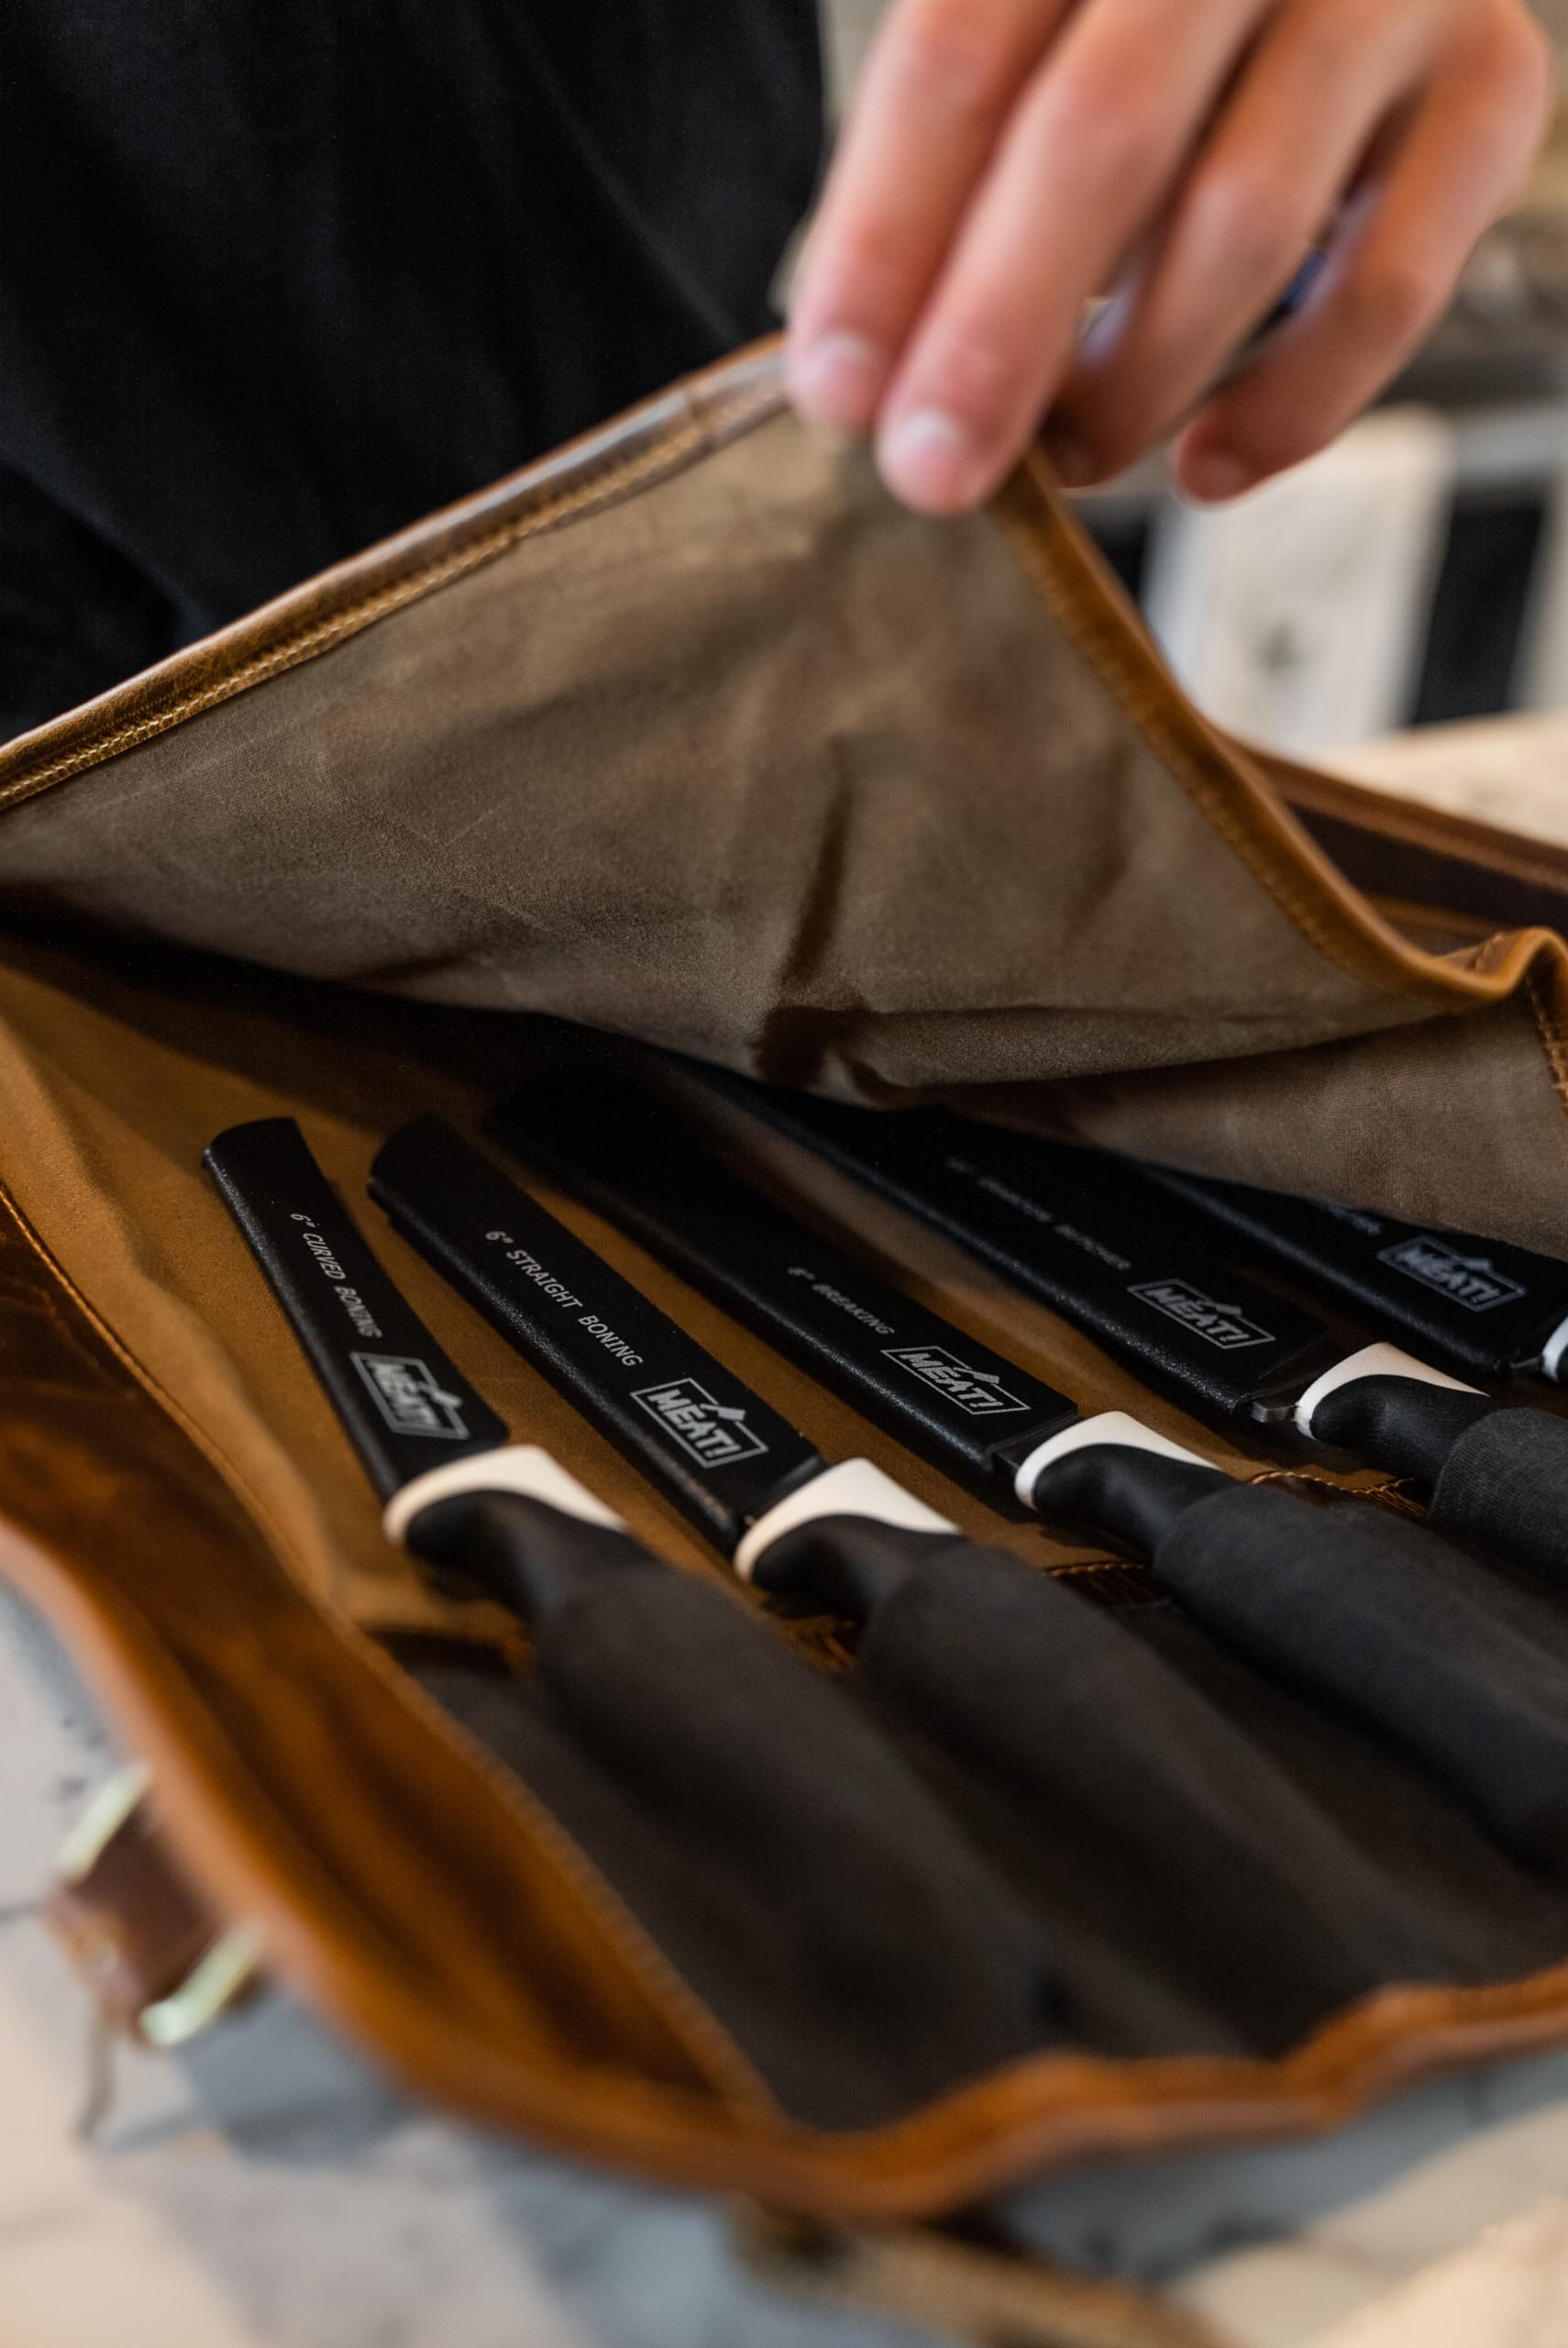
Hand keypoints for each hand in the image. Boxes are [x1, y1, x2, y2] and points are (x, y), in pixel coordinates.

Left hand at [787, 0, 1551, 510]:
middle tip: (932, 473)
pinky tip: (1202, 467)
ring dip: (1132, 380)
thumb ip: (948, 166)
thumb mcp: (1026, 36)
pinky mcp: (1488, 88)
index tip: (837, 390)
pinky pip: (1390, 288)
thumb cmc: (1132, 14)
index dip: (883, 237)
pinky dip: (1289, 410)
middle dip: (997, 335)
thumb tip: (863, 375)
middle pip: (1100, 133)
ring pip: (1246, 224)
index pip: (958, 53)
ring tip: (1065, 457)